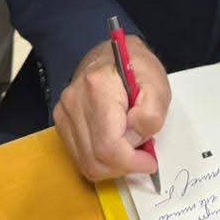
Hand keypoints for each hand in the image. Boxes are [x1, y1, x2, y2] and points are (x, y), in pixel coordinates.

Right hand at [53, 34, 170, 181]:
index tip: (149, 162)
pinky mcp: (61, 121)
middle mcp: (74, 101)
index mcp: (98, 88)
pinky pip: (79, 156)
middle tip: (142, 156)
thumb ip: (152, 114)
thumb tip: (135, 140)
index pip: (108, 145)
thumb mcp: (158, 85)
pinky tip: (115, 146)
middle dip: (123, 166)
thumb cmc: (136, 67)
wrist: (111, 54)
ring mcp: (64, 112)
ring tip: (130, 147)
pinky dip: (100, 160)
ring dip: (112, 165)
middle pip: (94, 159)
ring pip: (85, 163)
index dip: (131, 162)